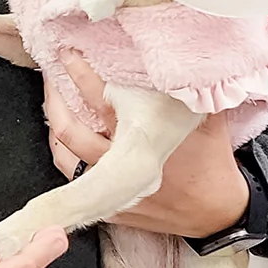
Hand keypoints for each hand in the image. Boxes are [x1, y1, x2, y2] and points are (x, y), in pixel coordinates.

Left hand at [44, 53, 249, 237]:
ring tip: (52, 106)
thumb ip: (192, 91)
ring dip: (55, 131)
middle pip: (71, 131)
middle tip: (49, 79)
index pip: (101, 99)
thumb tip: (184, 60)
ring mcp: (113, 189)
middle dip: (55, 101)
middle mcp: (122, 163)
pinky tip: (63, 143)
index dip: (80, 74)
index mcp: (143, 136)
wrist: (217, 212)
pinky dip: (66, 159)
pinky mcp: (112, 208)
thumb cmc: (212, 161)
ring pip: (65, 159)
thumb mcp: (207, 119)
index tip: (68, 54)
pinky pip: (76, 184)